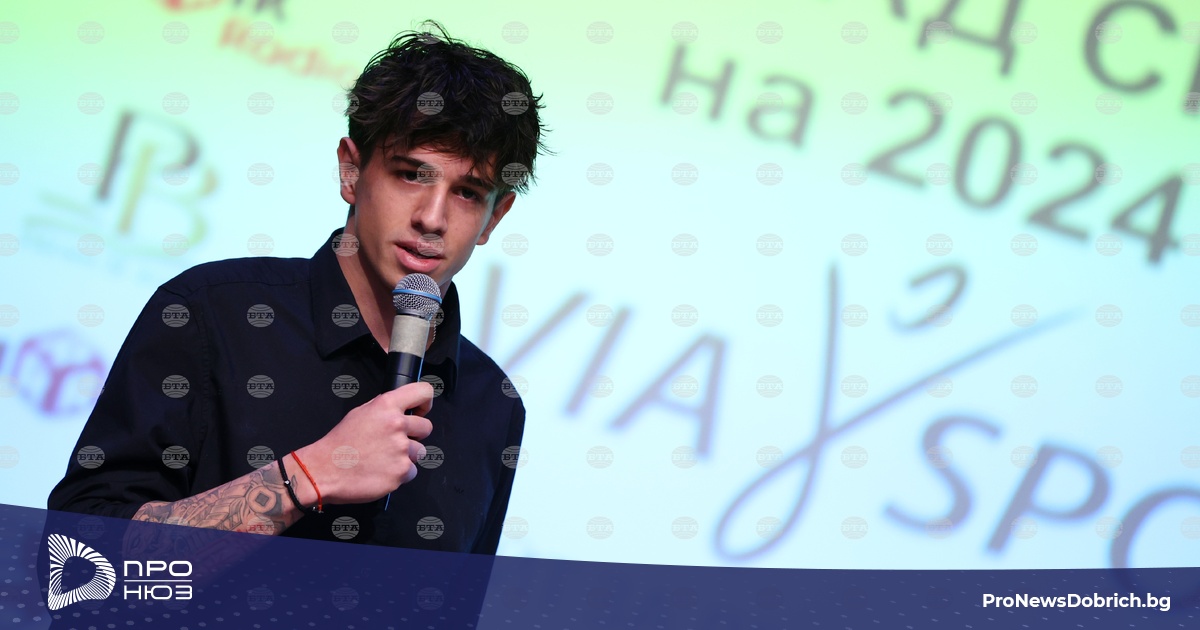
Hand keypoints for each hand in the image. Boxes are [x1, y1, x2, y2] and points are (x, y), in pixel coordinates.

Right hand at [293, 382, 433, 504]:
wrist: (324, 470)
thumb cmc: (340, 442)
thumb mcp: (360, 413)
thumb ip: (384, 408)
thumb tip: (403, 407)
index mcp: (387, 405)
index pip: (424, 391)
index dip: (425, 403)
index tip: (420, 412)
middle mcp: (397, 424)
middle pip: (426, 427)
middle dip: (414, 435)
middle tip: (394, 442)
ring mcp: (401, 449)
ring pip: (420, 452)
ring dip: (407, 456)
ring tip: (384, 459)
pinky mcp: (401, 472)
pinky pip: (412, 471)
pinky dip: (400, 474)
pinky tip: (382, 472)